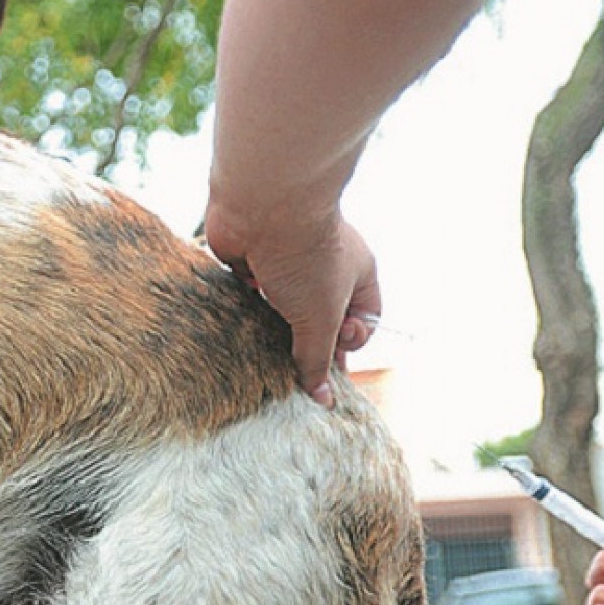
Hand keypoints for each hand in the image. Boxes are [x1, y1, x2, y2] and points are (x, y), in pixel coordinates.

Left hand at [202, 201, 379, 405]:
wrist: (262, 206)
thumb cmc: (304, 256)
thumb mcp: (321, 318)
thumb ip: (319, 359)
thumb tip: (323, 399)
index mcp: (357, 274)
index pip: (363, 321)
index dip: (349, 343)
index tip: (332, 349)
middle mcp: (325, 267)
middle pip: (321, 317)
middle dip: (308, 341)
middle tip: (295, 366)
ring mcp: (287, 264)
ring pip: (283, 309)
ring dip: (275, 329)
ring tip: (264, 351)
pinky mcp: (253, 262)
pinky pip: (252, 296)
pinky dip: (248, 312)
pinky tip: (240, 328)